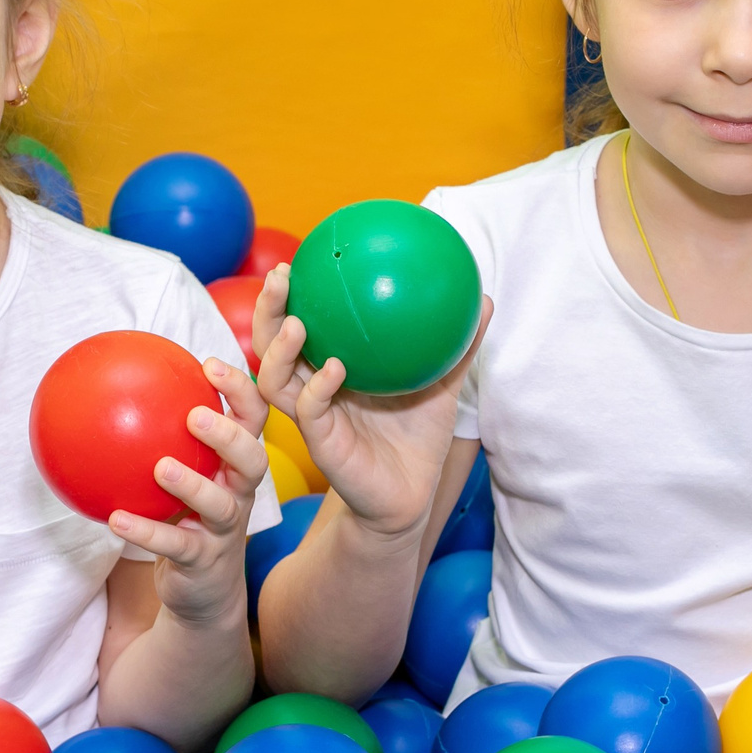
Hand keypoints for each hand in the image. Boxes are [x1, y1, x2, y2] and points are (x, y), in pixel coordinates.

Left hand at [108, 357, 271, 628]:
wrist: (204, 591)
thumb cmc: (188, 520)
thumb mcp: (184, 477)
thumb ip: (163, 439)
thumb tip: (114, 389)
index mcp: (236, 467)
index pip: (253, 421)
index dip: (241, 392)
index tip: (209, 365)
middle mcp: (240, 494)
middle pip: (252, 460)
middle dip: (229, 435)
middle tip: (195, 416)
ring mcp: (225, 530)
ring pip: (220, 505)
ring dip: (192, 484)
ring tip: (161, 467)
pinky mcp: (204, 561)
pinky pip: (176, 545)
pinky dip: (146, 532)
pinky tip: (115, 519)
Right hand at [249, 263, 488, 540]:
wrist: (413, 495)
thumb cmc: (418, 438)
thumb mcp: (442, 386)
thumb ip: (456, 346)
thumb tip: (484, 298)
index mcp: (330, 367)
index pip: (296, 323)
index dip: (289, 294)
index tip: (299, 257)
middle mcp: (311, 388)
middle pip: (270, 344)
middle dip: (267, 311)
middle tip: (281, 278)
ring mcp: (312, 417)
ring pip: (274, 379)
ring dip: (278, 350)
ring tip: (297, 323)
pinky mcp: (321, 445)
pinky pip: (310, 412)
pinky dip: (318, 389)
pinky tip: (335, 369)